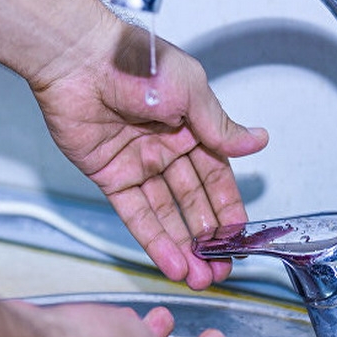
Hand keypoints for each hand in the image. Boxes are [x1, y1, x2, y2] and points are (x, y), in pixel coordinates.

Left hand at [31, 20, 267, 288]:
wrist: (79, 59)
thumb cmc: (136, 61)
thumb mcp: (191, 92)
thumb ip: (220, 127)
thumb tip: (258, 141)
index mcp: (192, 127)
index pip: (217, 175)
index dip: (228, 208)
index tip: (238, 238)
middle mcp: (168, 148)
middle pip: (194, 201)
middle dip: (208, 237)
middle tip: (220, 268)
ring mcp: (139, 164)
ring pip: (167, 214)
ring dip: (183, 246)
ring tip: (199, 278)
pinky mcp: (111, 176)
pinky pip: (136, 213)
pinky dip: (154, 239)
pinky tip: (171, 262)